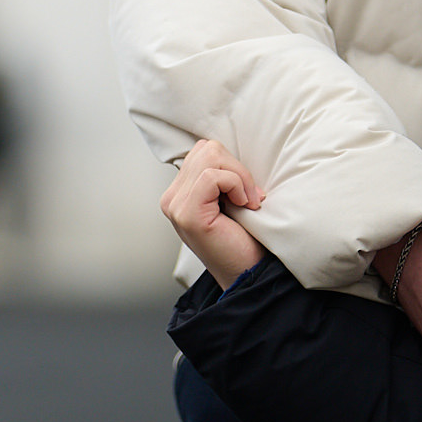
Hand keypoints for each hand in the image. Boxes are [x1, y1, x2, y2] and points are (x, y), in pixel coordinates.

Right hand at [162, 139, 264, 288]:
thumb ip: (219, 174)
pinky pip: (212, 176)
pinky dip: (235, 185)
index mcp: (180, 193)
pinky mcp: (186, 214)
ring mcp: (176, 206)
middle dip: (236, 168)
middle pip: (207, 149)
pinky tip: (242, 206)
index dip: (231, 164)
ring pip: (210, 157)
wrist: (249, 273)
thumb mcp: (228, 197)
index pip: (203, 150)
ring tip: (246, 201)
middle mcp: (171, 198)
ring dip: (238, 176)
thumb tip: (227, 150)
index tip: (247, 191)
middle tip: (250, 197)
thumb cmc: (243, 238)